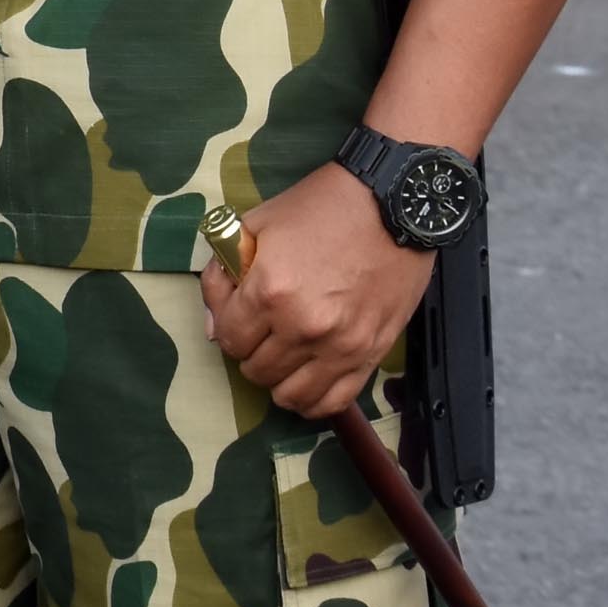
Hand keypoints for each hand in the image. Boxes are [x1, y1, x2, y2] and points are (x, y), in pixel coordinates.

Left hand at [200, 170, 432, 420]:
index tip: (238, 308)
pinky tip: (307, 377)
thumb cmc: (323, 208)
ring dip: (278, 378)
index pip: (228, 338)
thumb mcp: (258, 224)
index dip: (226, 323)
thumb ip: (226, 274)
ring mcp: (340, 346)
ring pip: (289, 395)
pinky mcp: (370, 354)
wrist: (393, 205)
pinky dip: (312, 399)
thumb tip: (213, 326)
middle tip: (262, 328)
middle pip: (255, 369)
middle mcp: (304, 326)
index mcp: (270, 291)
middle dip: (250, 350)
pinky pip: (331, 401)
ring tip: (284, 354)